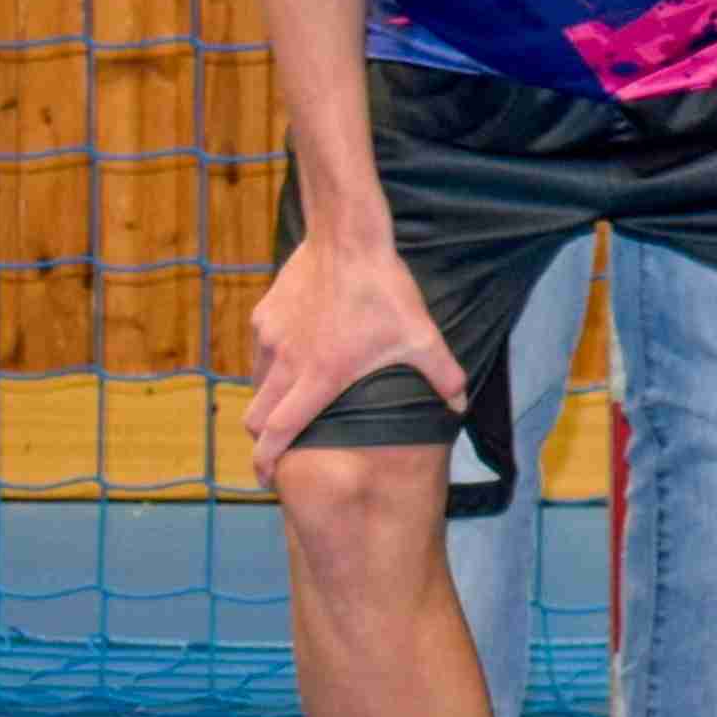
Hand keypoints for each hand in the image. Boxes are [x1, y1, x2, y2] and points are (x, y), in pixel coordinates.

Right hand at [245, 229, 461, 477]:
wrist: (348, 239)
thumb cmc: (385, 291)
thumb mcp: (421, 336)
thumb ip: (443, 375)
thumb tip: (459, 404)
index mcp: (319, 378)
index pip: (279, 433)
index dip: (267, 461)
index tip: (265, 477)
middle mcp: (287, 363)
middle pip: (257, 416)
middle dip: (263, 438)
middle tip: (278, 446)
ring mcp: (271, 338)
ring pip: (257, 383)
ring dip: (270, 399)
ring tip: (293, 402)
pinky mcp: (265, 315)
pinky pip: (262, 350)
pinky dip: (272, 363)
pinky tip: (298, 355)